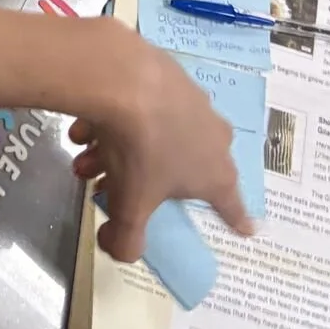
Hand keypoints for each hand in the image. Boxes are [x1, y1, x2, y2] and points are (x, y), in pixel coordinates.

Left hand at [69, 26, 253, 261]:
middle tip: (101, 185)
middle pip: (176, 169)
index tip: (247, 228)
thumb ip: (127, 236)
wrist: (127, 79)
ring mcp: (193, 103)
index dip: (235, 219)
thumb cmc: (141, 151)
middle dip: (136, 181)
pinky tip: (83, 127)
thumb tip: (122, 253)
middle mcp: (213, 138)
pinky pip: (140, 106)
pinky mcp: (168, 75)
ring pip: (154, 136)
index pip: (230, 205)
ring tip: (82, 158)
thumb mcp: (131, 204)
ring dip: (116, 151)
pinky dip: (113, 120)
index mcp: (216, 175)